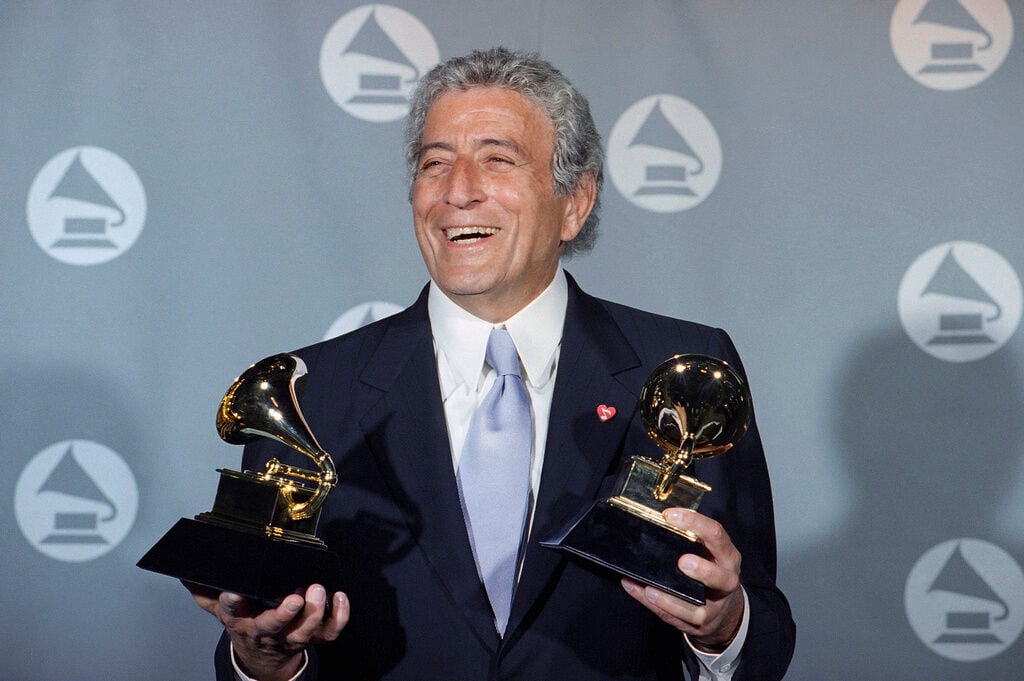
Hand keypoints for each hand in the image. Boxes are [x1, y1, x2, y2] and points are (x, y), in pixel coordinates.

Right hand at [186, 582, 348, 680]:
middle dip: (284, 613)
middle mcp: (267, 631)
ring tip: (318, 590)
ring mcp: (292, 635)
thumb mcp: (223, 610)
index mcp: (242, 620)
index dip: (233, 603)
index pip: (233, 611)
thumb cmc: (247, 623)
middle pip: (274, 626)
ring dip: (314, 613)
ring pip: (304, 630)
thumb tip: (186, 574)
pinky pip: (329, 632)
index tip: (233, 592)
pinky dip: (339, 617)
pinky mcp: (313, 637)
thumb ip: (206, 592)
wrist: (264, 657)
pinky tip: (340, 597)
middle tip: (295, 596)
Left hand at [621, 508, 743, 651]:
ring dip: (672, 599)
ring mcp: (715, 605)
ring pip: (699, 607)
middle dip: (702, 570)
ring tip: (651, 589)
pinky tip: (644, 595)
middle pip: (720, 576)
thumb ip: (686, 539)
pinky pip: (679, 618)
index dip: (695, 523)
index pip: (716, 534)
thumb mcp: (708, 553)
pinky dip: (659, 607)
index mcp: (726, 555)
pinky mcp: (702, 623)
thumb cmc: (710, 573)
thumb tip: (646, 528)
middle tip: (681, 562)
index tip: (669, 515)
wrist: (726, 612)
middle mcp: (726, 580)